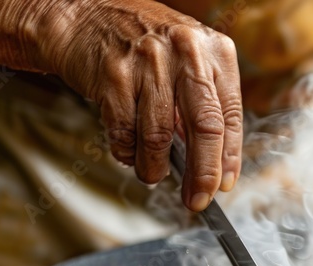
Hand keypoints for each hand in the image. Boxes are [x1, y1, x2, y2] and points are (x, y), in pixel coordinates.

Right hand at [39, 0, 241, 210]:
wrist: (82, 15)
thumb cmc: (142, 47)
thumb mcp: (186, 62)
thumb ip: (202, 105)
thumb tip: (214, 165)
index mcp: (214, 50)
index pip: (230, 115)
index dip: (228, 157)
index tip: (223, 185)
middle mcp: (187, 52)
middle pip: (205, 127)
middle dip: (203, 173)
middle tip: (198, 200)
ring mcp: (149, 62)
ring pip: (159, 136)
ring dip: (155, 167)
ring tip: (152, 173)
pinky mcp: (113, 75)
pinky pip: (124, 133)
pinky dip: (126, 153)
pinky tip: (128, 152)